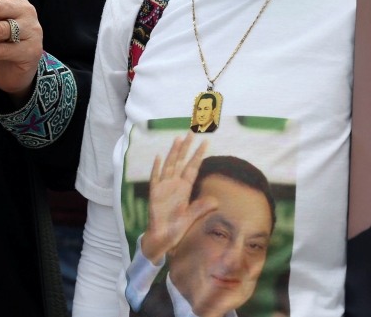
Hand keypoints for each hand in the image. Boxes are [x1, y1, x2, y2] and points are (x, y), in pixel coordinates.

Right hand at [140, 133, 215, 263]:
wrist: (161, 238)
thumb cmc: (176, 229)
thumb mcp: (191, 219)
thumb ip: (201, 208)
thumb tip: (216, 201)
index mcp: (185, 189)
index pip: (193, 167)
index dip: (198, 155)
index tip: (206, 142)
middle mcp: (175, 185)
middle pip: (181, 162)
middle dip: (186, 147)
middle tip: (191, 132)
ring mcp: (164, 188)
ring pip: (169, 165)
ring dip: (173, 152)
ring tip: (178, 139)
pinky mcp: (154, 194)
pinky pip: (155, 178)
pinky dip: (156, 168)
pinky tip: (159, 157)